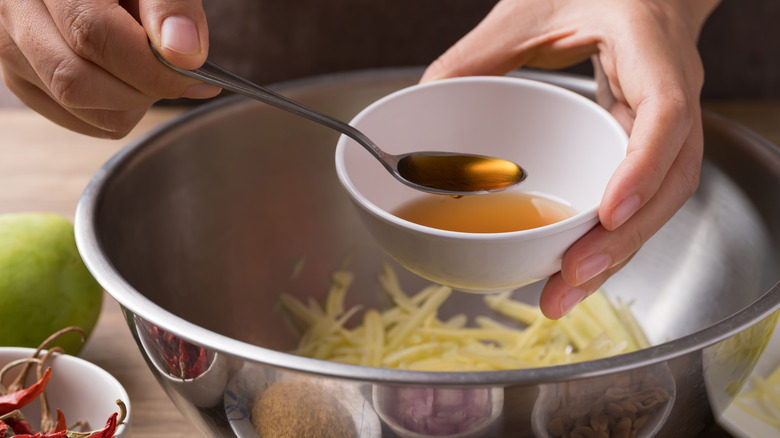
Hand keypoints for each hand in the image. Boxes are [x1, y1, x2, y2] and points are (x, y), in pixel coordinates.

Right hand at [0, 0, 219, 137]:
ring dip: (129, 104)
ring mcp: (9, 44)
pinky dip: (111, 112)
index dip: (153, 67)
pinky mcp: (18, 72)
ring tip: (151, 72)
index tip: (198, 78)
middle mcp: (15, 8)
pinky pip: (69, 116)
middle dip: (142, 90)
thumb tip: (184, 53)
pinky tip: (130, 82)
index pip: (94, 35)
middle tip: (178, 78)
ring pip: (72, 104)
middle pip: (77, 80)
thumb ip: (171, 4)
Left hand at [422, 0, 720, 318]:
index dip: (642, 168)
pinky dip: (611, 234)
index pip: (665, 114)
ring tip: (564, 292)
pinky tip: (574, 264)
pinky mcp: (649, 142)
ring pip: (662, 199)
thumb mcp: (530, 10)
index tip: (609, 213)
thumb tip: (425, 97)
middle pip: (672, 179)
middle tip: (569, 279)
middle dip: (623, 238)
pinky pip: (642, 195)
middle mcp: (673, 91)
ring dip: (616, 251)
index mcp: (649, 49)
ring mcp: (668, 122)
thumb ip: (481, 51)